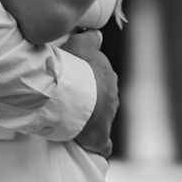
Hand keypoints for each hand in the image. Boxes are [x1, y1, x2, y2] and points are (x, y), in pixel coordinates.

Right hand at [63, 31, 118, 157]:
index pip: (102, 77)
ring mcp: (108, 117)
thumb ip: (90, 38)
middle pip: (102, 98)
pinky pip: (102, 145)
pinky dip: (98, 146)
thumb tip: (98, 34)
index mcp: (108, 76)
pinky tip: (91, 147)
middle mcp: (112, 96)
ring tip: (71, 119)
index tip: (77, 81)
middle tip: (70, 100)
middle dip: (91, 100)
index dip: (90, 79)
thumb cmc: (76, 68)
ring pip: (101, 118)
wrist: (76, 95)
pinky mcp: (100, 137)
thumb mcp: (81, 44)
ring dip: (91, 119)